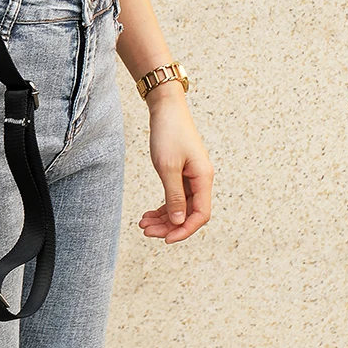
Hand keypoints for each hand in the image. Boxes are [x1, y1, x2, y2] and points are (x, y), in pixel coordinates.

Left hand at [138, 87, 213, 243]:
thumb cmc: (168, 132)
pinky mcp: (182, 172)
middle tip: (146, 232)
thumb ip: (174, 196)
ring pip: (181, 207)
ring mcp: (192, 176)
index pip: (200, 215)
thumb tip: (179, 222)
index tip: (166, 239)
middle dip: (169, 226)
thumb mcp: (168, 167)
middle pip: (190, 213)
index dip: (185, 230)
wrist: (166, 108)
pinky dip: (163, 207)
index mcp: (203, 178)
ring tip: (143, 224)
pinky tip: (149, 214)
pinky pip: (175, 197)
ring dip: (163, 218)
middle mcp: (201, 180)